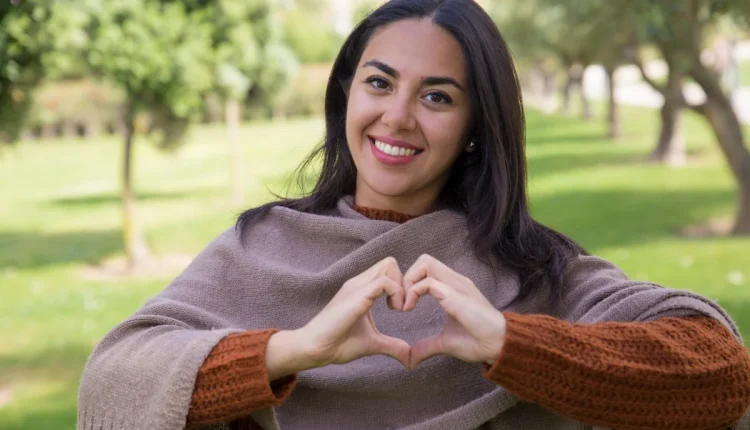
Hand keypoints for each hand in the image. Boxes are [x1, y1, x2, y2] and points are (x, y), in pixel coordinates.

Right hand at [297, 257, 410, 368]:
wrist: (315, 349)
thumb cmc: (338, 344)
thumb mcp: (373, 343)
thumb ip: (392, 345)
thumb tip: (410, 358)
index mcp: (362, 289)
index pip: (388, 270)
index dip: (401, 286)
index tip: (402, 308)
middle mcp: (359, 283)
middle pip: (390, 262)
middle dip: (404, 282)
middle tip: (403, 307)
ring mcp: (357, 286)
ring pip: (388, 265)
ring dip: (401, 286)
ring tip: (399, 309)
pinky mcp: (357, 296)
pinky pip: (384, 282)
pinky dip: (397, 294)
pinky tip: (395, 311)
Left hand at [403, 254, 505, 368]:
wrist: (498, 346)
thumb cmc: (477, 342)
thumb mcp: (444, 343)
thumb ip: (426, 347)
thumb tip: (411, 359)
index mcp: (452, 287)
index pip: (427, 268)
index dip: (410, 282)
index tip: (403, 305)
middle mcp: (454, 281)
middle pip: (424, 260)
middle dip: (406, 277)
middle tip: (400, 302)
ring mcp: (455, 285)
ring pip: (425, 263)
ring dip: (408, 281)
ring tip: (405, 305)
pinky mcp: (454, 294)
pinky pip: (427, 282)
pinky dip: (412, 292)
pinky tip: (409, 309)